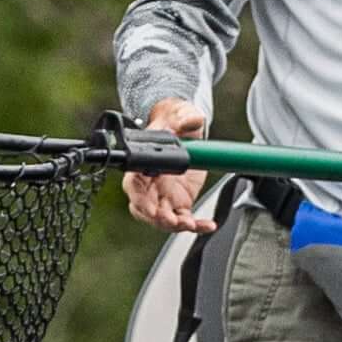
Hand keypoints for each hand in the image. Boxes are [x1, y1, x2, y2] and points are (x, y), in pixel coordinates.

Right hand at [123, 98, 214, 234]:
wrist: (185, 130)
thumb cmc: (173, 122)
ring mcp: (163, 196)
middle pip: (144, 208)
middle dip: (157, 218)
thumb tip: (191, 119)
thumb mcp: (180, 115)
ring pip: (162, 219)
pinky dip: (196, 226)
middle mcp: (149, 184)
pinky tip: (208, 226)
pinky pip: (184, 219)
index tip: (151, 209)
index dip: (140, 200)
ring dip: (175, 225)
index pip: (133, 185)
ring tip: (191, 225)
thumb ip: (184, 118)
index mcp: (142, 164)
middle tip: (172, 220)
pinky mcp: (179, 203)